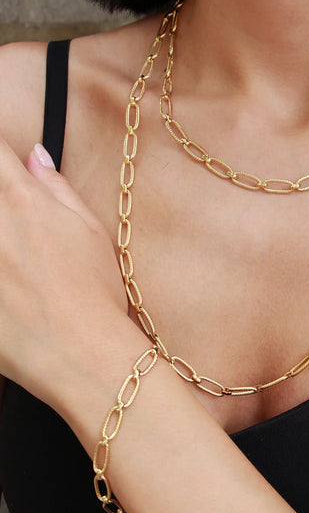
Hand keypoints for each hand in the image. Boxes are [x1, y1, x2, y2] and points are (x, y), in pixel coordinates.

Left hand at [0, 139, 129, 407]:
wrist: (81, 354)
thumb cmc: (94, 296)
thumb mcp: (91, 233)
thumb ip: (56, 188)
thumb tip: (34, 157)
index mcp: (21, 201)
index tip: (4, 168)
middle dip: (0, 203)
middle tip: (21, 236)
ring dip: (1, 240)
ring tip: (18, 263)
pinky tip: (10, 282)